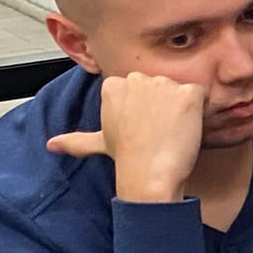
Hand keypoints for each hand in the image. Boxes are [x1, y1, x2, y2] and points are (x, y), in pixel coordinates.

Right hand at [46, 71, 205, 203]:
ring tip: (171, 132)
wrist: (150, 173)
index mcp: (114, 85)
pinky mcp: (187, 93)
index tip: (143, 127)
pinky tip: (187, 128)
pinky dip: (199, 111)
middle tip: (158, 132)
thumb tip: (51, 145)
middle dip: (164, 106)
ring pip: (181, 91)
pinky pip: (200, 95)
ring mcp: (163, 84)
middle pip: (162, 86)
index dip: (147, 109)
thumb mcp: (99, 143)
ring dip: (182, 110)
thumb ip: (76, 139)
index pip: (142, 89)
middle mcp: (137, 79)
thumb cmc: (127, 158)